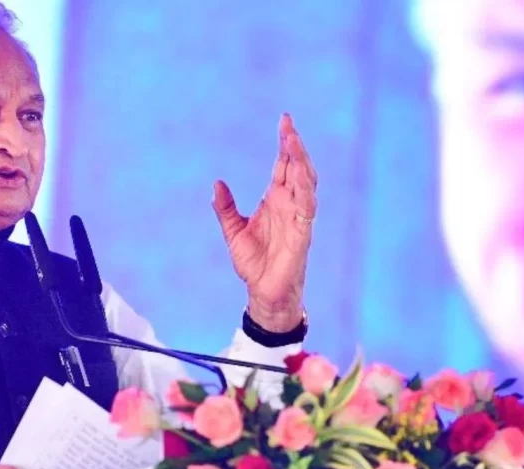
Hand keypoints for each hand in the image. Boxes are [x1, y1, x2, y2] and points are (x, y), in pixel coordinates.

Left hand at [212, 113, 316, 331]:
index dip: (285, 144)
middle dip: (294, 146)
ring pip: (306, 183)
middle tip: (288, 124)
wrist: (263, 292)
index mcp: (275, 200)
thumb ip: (225, 208)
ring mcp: (298, 218)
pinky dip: (306, 191)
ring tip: (294, 142)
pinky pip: (307, 209)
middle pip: (297, 168)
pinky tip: (301, 176)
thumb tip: (216, 184)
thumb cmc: (254, 262)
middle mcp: (289, 204)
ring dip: (302, 162)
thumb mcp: (232, 231)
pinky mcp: (302, 234)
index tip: (284, 121)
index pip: (283, 165)